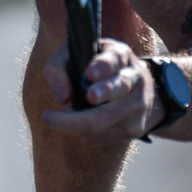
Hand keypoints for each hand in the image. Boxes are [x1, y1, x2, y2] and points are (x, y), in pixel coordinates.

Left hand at [39, 38, 157, 145]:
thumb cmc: (93, 71)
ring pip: (108, 118)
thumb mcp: (74, 58)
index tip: (88, 74)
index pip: (114, 59)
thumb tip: (63, 97)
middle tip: (84, 98)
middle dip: (102, 93)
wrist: (135, 90)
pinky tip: (74, 123)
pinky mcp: (135, 129)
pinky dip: (83, 132)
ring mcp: (138, 105)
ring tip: (53, 118)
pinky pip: (104, 136)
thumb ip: (58, 69)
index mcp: (120, 55)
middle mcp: (135, 78)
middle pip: (119, 88)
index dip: (102, 66)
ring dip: (76, 122)